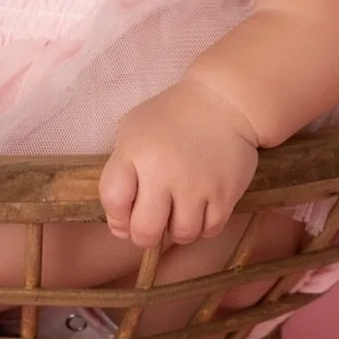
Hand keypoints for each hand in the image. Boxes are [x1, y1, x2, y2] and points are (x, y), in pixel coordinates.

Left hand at [98, 79, 259, 249]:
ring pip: (181, 236)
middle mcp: (164, 172)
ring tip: (177, 212)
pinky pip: (209, 231)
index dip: (116, 217)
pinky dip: (202, 226)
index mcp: (134, 152)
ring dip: (176, 230)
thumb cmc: (171, 116)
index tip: (124, 218)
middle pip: (145, 230)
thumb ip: (120, 169)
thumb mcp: (133, 129)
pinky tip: (199, 208)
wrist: (223, 102)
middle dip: (144, 235)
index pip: (113, 200)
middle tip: (150, 225)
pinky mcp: (225, 195)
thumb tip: (120, 221)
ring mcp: (196, 186)